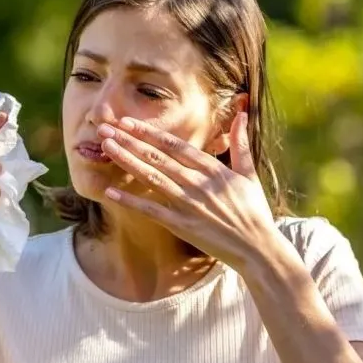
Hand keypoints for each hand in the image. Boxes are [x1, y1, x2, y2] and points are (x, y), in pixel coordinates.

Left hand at [98, 112, 279, 270]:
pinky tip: (110, 191)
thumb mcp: (249, 174)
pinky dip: (131, 201)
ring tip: (106, 148)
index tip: (128, 122)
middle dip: (130, 141)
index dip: (149, 132)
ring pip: (152, 178)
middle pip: (157, 157)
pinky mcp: (182, 226)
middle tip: (105, 129)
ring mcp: (188, 204)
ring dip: (127, 161)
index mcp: (212, 169)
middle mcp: (197, 183)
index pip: (175, 145)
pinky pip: (151, 211)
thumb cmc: (254, 211)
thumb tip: (242, 114)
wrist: (257, 248)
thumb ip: (241, 144)